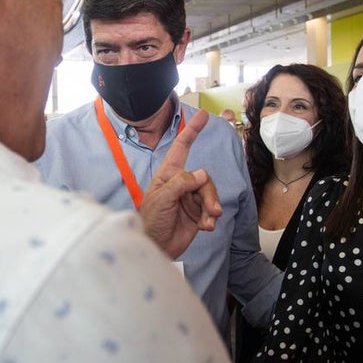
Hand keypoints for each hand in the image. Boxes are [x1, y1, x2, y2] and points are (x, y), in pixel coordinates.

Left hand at [139, 109, 222, 257]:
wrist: (155, 247)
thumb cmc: (150, 221)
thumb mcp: (161, 199)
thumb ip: (180, 184)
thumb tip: (201, 174)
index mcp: (168, 175)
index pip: (181, 148)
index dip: (191, 131)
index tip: (203, 116)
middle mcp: (181, 184)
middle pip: (204, 178)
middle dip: (209, 194)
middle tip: (211, 211)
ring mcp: (189, 199)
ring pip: (210, 194)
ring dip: (212, 207)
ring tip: (209, 221)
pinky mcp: (197, 215)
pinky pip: (211, 210)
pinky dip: (211, 219)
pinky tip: (206, 228)